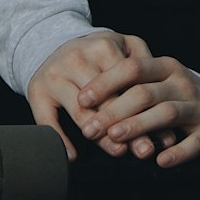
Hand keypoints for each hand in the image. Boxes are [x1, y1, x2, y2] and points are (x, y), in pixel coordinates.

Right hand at [26, 32, 180, 161]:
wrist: (50, 43)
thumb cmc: (94, 52)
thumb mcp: (121, 45)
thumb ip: (143, 64)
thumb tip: (163, 99)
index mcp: (102, 46)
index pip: (127, 82)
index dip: (144, 109)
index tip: (161, 133)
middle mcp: (76, 58)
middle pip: (105, 100)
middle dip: (127, 127)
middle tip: (144, 149)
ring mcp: (55, 75)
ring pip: (80, 112)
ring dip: (101, 138)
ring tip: (119, 152)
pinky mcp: (37, 91)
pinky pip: (47, 120)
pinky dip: (61, 141)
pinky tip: (74, 156)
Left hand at [76, 46, 199, 168]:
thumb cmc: (179, 95)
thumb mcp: (159, 81)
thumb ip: (132, 86)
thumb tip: (88, 100)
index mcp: (166, 66)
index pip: (132, 67)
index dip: (106, 82)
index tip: (83, 99)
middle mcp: (182, 83)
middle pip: (144, 93)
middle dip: (114, 111)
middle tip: (90, 128)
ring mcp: (198, 106)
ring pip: (166, 113)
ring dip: (138, 126)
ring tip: (115, 138)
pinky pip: (194, 142)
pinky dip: (177, 152)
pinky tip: (160, 161)